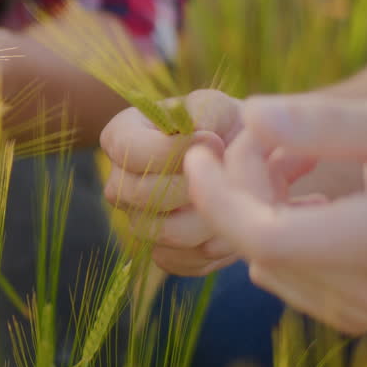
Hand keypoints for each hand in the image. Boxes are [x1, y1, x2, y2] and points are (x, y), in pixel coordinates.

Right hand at [99, 89, 246, 275]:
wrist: (247, 162)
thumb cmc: (225, 126)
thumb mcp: (216, 105)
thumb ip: (205, 112)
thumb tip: (202, 142)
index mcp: (120, 138)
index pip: (128, 152)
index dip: (174, 150)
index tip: (214, 141)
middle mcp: (119, 183)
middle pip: (144, 196)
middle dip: (195, 185)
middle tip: (229, 172)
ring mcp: (138, 221)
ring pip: (166, 233)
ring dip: (210, 217)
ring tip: (235, 197)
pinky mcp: (162, 253)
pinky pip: (180, 261)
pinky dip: (212, 247)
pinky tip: (231, 221)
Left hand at [186, 95, 366, 335]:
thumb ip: (323, 123)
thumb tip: (249, 114)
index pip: (260, 236)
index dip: (215, 193)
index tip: (199, 151)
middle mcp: (362, 293)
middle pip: (255, 242)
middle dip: (241, 182)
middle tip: (268, 134)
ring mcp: (356, 312)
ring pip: (263, 258)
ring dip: (260, 201)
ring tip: (301, 154)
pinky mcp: (353, 313)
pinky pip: (285, 271)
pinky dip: (280, 225)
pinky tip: (311, 189)